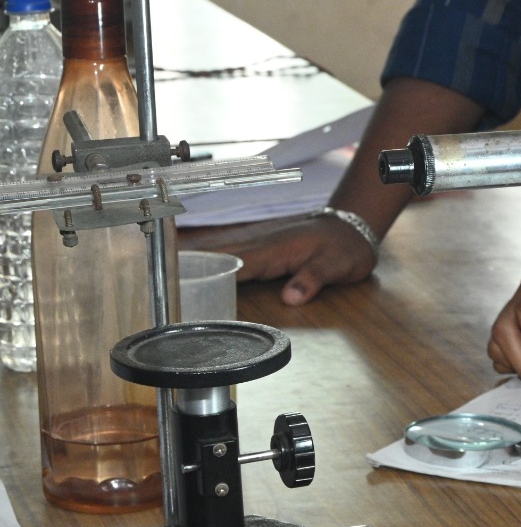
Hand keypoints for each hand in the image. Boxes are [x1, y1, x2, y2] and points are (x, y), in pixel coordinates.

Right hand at [182, 214, 375, 304]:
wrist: (354, 228)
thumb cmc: (346, 246)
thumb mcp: (337, 266)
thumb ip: (313, 279)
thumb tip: (291, 298)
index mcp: (275, 249)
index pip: (235, 262)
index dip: (209, 271)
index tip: (183, 281)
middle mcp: (263, 245)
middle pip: (220, 256)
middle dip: (192, 266)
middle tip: (161, 283)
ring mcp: (263, 246)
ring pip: (224, 254)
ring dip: (199, 264)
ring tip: (168, 279)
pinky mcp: (266, 250)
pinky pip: (235, 258)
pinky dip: (216, 264)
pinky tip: (201, 273)